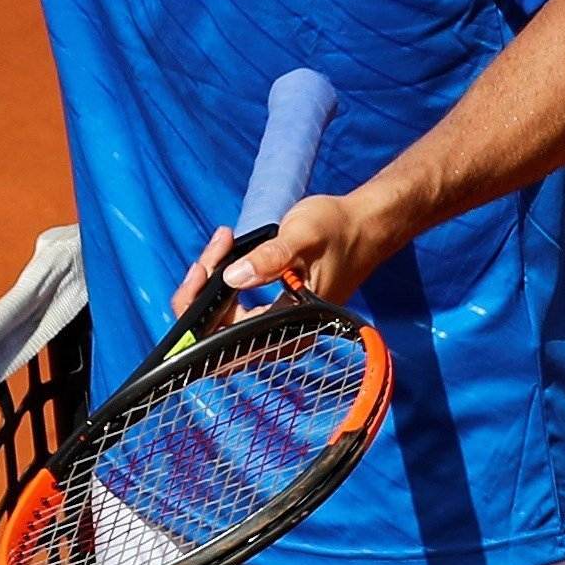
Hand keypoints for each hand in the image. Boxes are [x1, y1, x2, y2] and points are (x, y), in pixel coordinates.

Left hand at [178, 190, 397, 319]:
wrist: (364, 226)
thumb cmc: (338, 230)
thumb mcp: (302, 237)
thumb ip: (269, 259)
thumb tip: (233, 278)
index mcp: (291, 327)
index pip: (227, 338)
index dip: (202, 309)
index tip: (201, 272)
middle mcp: (281, 335)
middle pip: (218, 330)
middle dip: (204, 288)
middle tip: (216, 247)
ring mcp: (277, 324)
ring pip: (225, 315)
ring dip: (214, 279)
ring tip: (224, 242)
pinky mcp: (274, 311)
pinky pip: (236, 304)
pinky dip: (226, 279)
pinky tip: (228, 251)